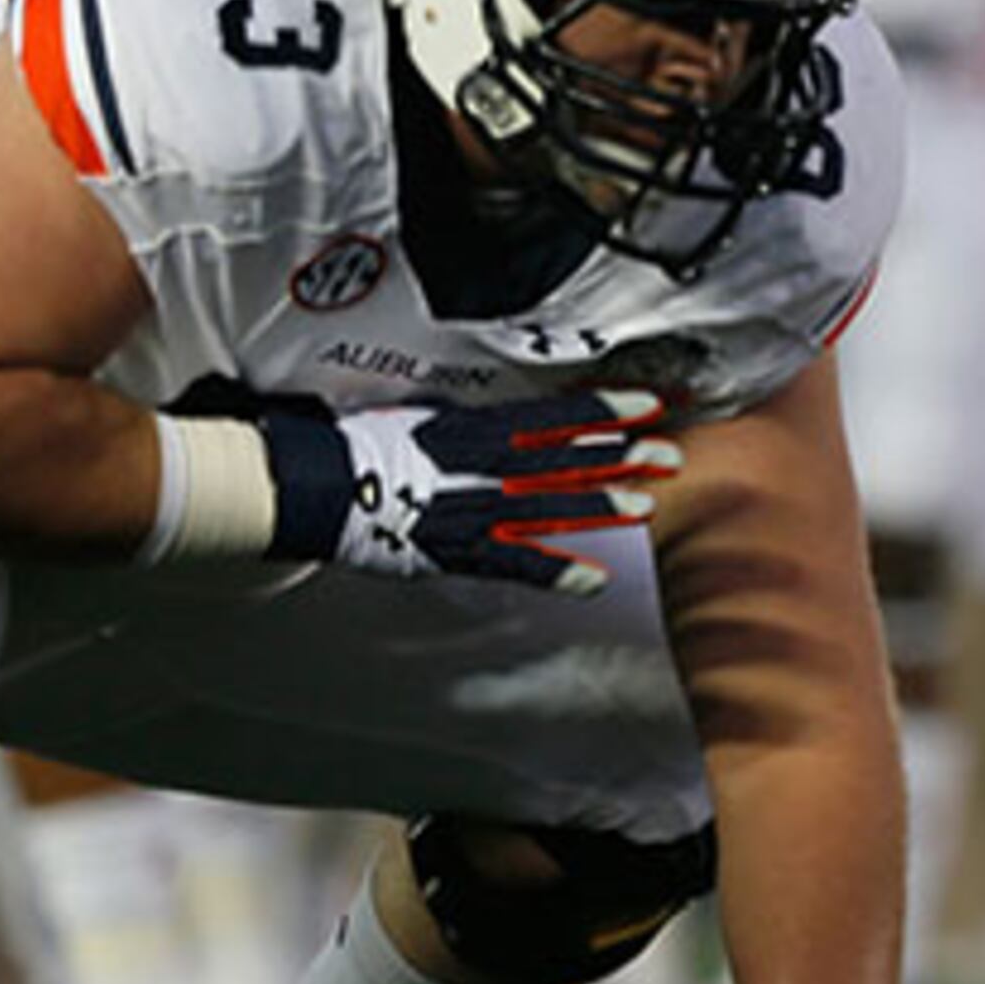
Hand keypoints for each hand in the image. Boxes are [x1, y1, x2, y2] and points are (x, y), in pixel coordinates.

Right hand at [258, 390, 679, 596]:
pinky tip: (594, 580)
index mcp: (472, 429)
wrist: (315, 486)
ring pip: (546, 508)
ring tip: (645, 505)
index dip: (601, 411)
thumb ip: (474, 422)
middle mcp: (479, 468)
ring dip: (598, 507)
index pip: (549, 417)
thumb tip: (513, 416)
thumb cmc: (363, 448)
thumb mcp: (425, 417)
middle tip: (669, 455)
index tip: (647, 404)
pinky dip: (554, 572)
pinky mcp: (456, 551)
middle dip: (617, 458)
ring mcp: (470, 511)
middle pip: (561, 461)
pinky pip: (513, 564)